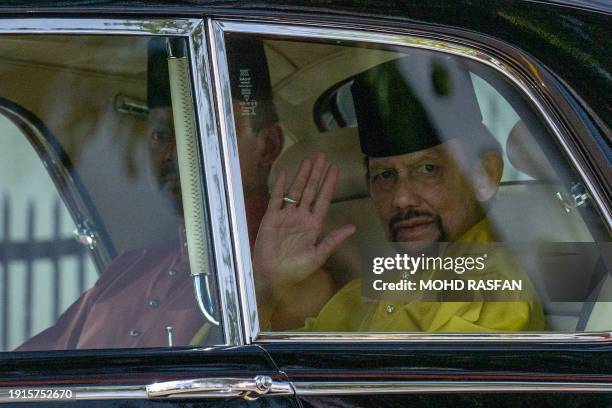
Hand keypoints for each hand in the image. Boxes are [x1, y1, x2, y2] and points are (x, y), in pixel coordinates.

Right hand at [253, 153, 355, 299]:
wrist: (272, 276)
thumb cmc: (296, 269)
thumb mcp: (318, 255)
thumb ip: (333, 239)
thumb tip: (353, 227)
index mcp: (313, 224)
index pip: (323, 199)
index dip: (329, 184)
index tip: (335, 169)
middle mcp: (301, 216)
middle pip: (310, 190)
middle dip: (317, 174)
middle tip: (322, 156)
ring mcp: (286, 216)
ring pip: (295, 190)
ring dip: (302, 175)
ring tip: (308, 160)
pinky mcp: (271, 218)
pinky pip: (276, 199)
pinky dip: (280, 186)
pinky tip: (284, 173)